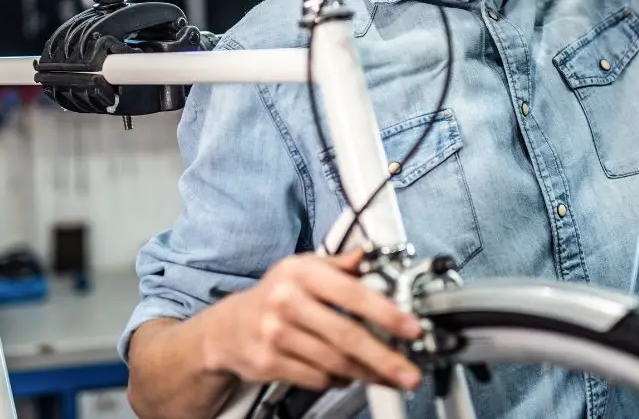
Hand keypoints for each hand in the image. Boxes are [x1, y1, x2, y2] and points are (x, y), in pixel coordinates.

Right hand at [202, 250, 423, 391]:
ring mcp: (276, 335)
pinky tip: (348, 374)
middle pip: (346, 336)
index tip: (411, 328)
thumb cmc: (273, 296)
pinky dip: (340, 380)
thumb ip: (340, 265)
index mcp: (301, 273)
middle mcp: (286, 302)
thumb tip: (373, 257)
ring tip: (389, 376)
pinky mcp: (270, 363)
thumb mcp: (302, 268)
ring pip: (335, 363)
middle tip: (409, 372)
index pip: (351, 294)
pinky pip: (318, 378)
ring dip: (368, 373)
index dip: (386, 313)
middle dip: (384, 358)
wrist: (226, 329)